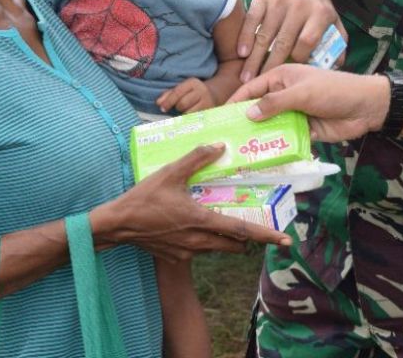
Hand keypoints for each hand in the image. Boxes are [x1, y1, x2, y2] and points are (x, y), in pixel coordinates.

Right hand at [92, 144, 291, 261]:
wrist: (117, 225)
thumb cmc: (143, 198)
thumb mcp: (170, 172)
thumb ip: (197, 157)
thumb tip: (220, 146)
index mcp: (203, 221)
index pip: (243, 230)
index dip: (267, 235)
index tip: (286, 240)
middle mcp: (200, 241)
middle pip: (235, 244)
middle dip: (248, 237)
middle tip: (256, 225)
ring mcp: (188, 252)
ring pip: (219, 248)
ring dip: (227, 238)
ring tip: (224, 220)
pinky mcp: (177, 256)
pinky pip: (200, 249)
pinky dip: (206, 240)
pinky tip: (194, 224)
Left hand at [156, 78, 216, 113]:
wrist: (215, 93)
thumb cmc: (193, 91)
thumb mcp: (183, 88)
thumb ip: (169, 94)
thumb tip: (158, 103)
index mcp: (192, 82)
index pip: (177, 93)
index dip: (168, 101)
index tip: (162, 108)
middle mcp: (201, 91)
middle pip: (182, 104)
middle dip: (177, 107)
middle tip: (177, 108)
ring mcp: (207, 102)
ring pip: (189, 113)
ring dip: (183, 114)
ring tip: (186, 110)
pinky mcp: (210, 111)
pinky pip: (195, 118)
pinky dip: (190, 119)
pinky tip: (190, 115)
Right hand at [230, 64, 388, 141]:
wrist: (365, 107)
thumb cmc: (333, 91)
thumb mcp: (301, 93)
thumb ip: (274, 103)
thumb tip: (248, 114)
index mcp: (282, 77)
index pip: (253, 88)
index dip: (236, 100)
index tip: (220, 116)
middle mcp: (284, 95)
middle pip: (259, 109)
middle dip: (245, 122)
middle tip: (226, 139)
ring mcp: (294, 113)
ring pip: (271, 126)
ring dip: (260, 137)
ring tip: (240, 152)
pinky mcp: (303, 130)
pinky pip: (285, 138)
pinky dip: (276, 146)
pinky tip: (263, 158)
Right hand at [237, 0, 346, 80]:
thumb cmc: (316, 6)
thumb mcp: (333, 20)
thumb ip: (338, 42)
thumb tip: (335, 66)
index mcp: (320, 13)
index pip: (308, 41)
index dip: (299, 58)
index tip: (292, 69)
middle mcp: (299, 5)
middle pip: (284, 41)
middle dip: (270, 65)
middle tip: (261, 84)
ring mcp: (279, 0)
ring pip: (265, 34)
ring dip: (254, 58)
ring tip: (246, 77)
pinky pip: (252, 20)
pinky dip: (245, 37)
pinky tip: (242, 53)